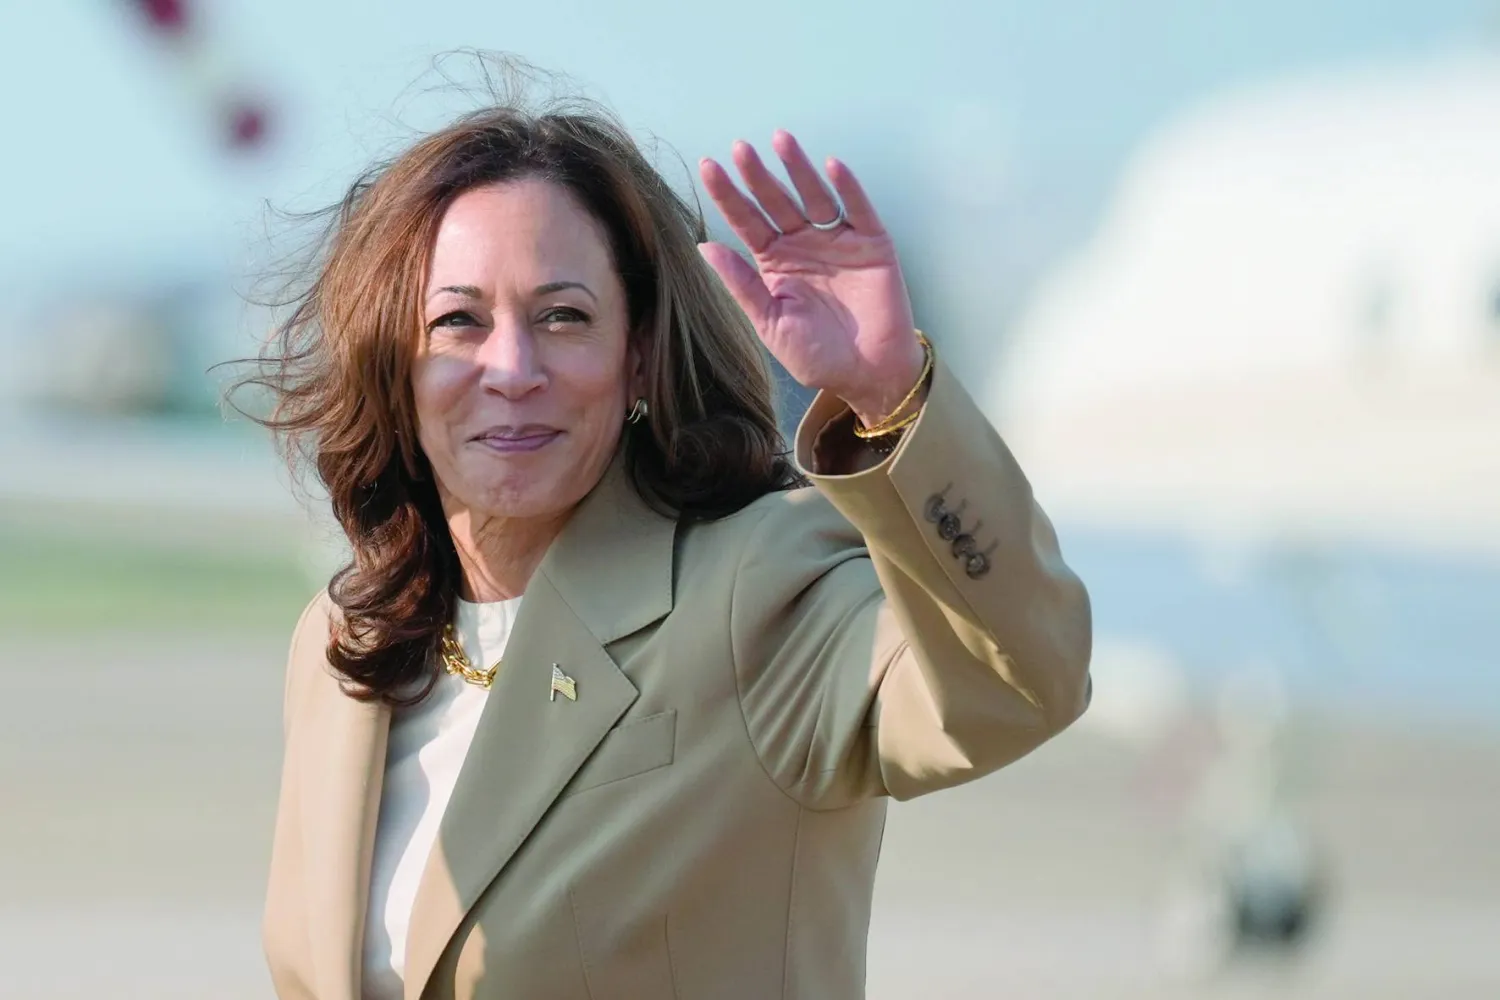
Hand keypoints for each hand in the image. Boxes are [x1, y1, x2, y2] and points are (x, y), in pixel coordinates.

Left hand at [698, 131, 924, 426]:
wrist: (867, 375)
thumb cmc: (816, 355)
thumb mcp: (771, 323)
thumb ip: (742, 285)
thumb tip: (705, 247)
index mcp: (774, 262)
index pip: (747, 221)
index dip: (729, 195)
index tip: (708, 167)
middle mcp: (803, 244)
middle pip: (777, 202)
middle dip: (758, 175)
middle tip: (740, 149)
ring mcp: (837, 241)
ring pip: (814, 196)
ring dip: (798, 168)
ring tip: (781, 140)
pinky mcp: (871, 244)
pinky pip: (858, 210)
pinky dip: (847, 188)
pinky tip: (832, 166)